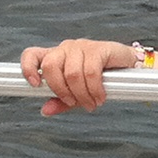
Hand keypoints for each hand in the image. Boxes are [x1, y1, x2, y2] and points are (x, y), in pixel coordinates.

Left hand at [20, 39, 140, 114]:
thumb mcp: (77, 94)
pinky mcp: (98, 48)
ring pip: (71, 72)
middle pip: (50, 66)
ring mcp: (81, 47)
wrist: (129, 70)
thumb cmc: (100, 79)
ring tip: (92, 103)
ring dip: (82, 94)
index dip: (28, 68)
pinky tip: (100, 97)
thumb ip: (61, 102)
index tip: (36, 85)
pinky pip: (91, 72)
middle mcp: (65, 49)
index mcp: (55, 57)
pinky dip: (95, 89)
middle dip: (61, 90)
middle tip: (74, 102)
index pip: (32, 55)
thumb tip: (46, 111)